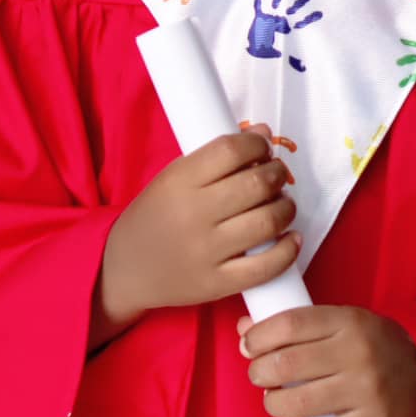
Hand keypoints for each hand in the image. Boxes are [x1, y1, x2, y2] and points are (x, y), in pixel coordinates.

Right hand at [98, 131, 300, 332]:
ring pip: (267, 222)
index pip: (231, 150)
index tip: (262, 148)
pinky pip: (266, 267)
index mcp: (178, 182)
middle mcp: (193, 215)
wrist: (125, 270)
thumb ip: (216, 156)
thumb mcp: (172, 178)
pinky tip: (291, 238)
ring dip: (286, 208)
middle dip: (276, 174)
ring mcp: (206, 252)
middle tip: (276, 176)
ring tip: (282, 204)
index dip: (257, 144)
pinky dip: (288, 250)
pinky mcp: (217, 284)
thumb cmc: (154, 218)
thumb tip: (263, 132)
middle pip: (256, 184)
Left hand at [238, 304, 415, 416]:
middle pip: (286, 364)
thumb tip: (245, 326)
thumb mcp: (346, 321)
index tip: (248, 345)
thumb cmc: (379, 344)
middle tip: (260, 375)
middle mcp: (357, 354)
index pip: (289, 324)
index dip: (258, 336)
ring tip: (276, 401)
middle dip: (259, 372)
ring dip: (273, 405)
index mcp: (350, 321)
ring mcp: (366, 392)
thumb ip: (301, 324)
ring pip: (296, 404)